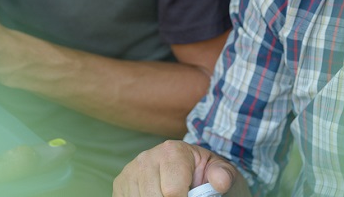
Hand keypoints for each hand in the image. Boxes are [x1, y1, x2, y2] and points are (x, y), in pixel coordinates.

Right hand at [113, 140, 246, 196]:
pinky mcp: (120, 185)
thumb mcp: (220, 172)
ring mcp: (130, 172)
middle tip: (182, 196)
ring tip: (170, 195)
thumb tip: (220, 182)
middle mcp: (146, 158)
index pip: (172, 192)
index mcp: (172, 151)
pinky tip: (156, 196)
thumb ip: (223, 175)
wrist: (190, 172)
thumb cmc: (205, 175)